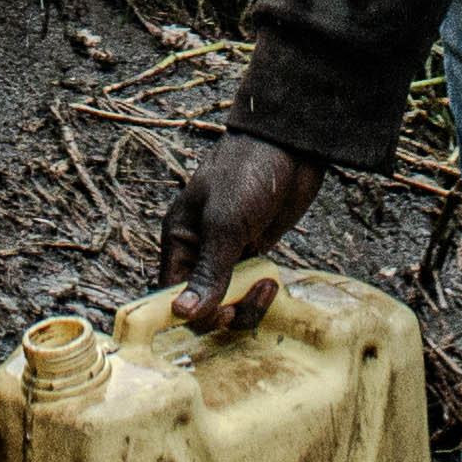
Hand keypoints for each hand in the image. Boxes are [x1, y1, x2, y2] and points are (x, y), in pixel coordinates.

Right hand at [164, 131, 321, 326]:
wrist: (291, 146)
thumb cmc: (248, 173)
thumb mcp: (225, 223)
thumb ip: (207, 271)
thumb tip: (183, 313)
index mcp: (180, 240)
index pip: (170, 294)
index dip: (189, 314)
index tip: (218, 315)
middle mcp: (198, 252)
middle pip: (200, 305)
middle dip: (222, 313)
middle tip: (241, 305)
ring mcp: (227, 255)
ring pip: (227, 303)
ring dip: (246, 306)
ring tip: (266, 287)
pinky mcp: (253, 254)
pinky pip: (248, 291)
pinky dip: (259, 297)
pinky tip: (272, 283)